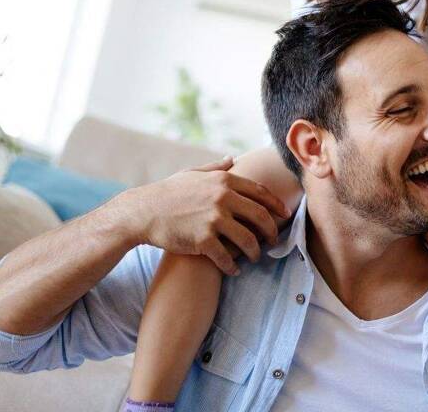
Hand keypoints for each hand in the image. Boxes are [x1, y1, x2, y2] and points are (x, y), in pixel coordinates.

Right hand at [116, 156, 291, 275]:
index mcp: (224, 181)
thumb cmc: (168, 192)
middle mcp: (223, 198)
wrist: (143, 212)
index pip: (260, 193)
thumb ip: (216, 168)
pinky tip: (233, 270)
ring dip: (255, 252)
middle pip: (260, 217)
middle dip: (271, 231)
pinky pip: (226, 257)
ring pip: (248, 240)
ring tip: (254, 257)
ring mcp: (214, 219)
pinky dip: (232, 266)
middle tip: (273, 241)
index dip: (276, 205)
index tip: (284, 215)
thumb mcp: (192, 173)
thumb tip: (232, 159)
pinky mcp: (203, 239)